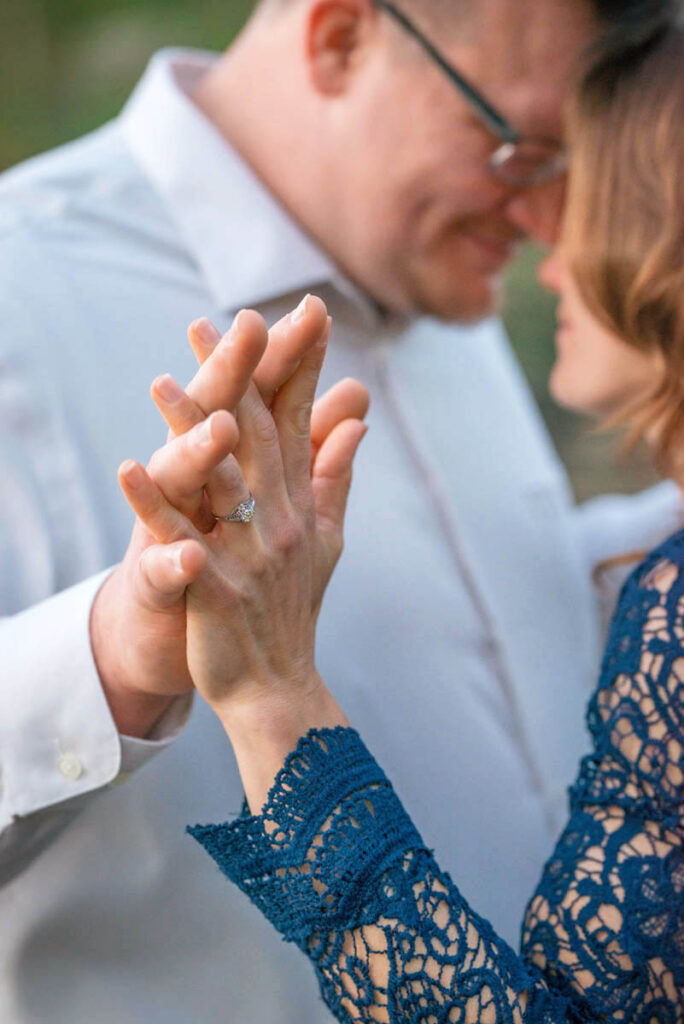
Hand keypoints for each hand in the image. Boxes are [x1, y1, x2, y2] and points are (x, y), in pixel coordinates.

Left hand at [119, 323, 365, 804]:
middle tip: (219, 319)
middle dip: (244, 374)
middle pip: (260, 435)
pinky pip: (177, 542)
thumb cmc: (293, 610)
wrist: (278, 685)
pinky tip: (127, 469)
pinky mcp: (216, 590)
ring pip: (220, 479)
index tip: (303, 312)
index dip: (302, 366)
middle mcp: (281, 520)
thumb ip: (335, 478)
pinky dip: (152, 505)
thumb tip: (356, 422)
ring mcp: (249, 554)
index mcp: (302, 504)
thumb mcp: (325, 539)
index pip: (303, 423)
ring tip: (161, 380)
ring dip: (191, 428)